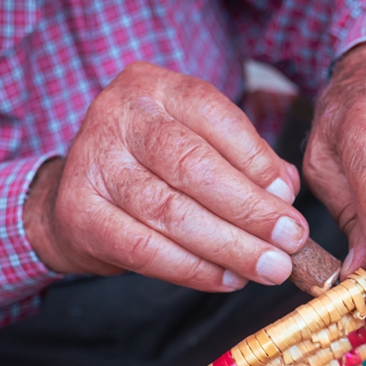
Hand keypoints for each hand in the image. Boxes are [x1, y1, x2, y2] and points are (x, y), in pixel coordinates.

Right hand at [23, 62, 308, 290]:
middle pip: (193, 166)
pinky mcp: (79, 212)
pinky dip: (192, 268)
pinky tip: (226, 278)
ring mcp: (92, 161)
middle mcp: (118, 115)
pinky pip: (144, 248)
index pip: (214, 115)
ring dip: (229, 246)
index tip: (290, 200)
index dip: (256, 160)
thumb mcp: (197, 143)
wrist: (74, 195)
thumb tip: (286, 190)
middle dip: (250, 210)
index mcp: (154, 86)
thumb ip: (244, 160)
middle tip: (290, 242)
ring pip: (171, 211)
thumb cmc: (150, 168)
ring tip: (269, 267)